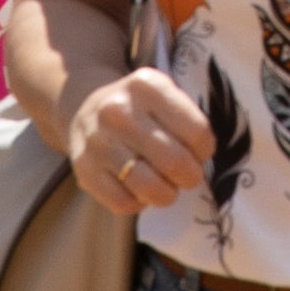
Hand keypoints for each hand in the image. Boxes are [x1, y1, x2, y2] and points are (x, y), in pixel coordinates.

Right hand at [69, 69, 212, 217]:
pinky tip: (138, 190)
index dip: (205, 150)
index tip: (199, 152)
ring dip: (167, 195)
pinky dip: (139, 204)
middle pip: (175, 161)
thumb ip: (186, 120)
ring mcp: (99, 141)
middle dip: (190, 177)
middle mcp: (119, 111)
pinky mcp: (84, 170)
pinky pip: (124, 203)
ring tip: (167, 188)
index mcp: (147, 86)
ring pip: (150, 188)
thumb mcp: (163, 96)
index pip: (197, 131)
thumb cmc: (139, 108)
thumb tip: (202, 159)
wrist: (86, 110)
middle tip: (188, 176)